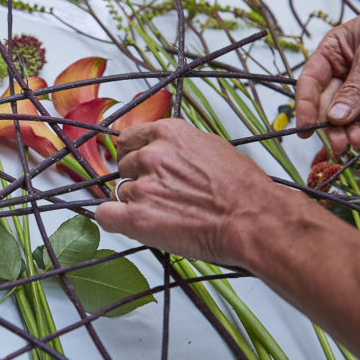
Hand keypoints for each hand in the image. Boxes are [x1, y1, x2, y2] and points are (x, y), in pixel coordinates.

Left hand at [95, 119, 277, 265]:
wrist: (255, 220)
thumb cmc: (243, 191)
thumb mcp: (210, 148)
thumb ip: (178, 148)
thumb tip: (163, 154)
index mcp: (169, 133)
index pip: (128, 139)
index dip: (134, 156)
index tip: (139, 167)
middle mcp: (152, 155)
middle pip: (123, 167)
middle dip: (136, 180)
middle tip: (161, 196)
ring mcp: (142, 186)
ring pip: (119, 194)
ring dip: (135, 204)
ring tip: (166, 215)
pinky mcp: (137, 217)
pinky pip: (105, 216)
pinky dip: (114, 222)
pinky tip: (135, 226)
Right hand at [296, 0, 359, 153]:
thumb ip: (355, 87)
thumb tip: (335, 117)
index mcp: (332, 52)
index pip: (310, 82)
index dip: (305, 106)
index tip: (306, 129)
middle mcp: (342, 70)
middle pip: (327, 104)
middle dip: (331, 126)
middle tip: (338, 145)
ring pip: (347, 115)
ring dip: (349, 131)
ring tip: (358, 142)